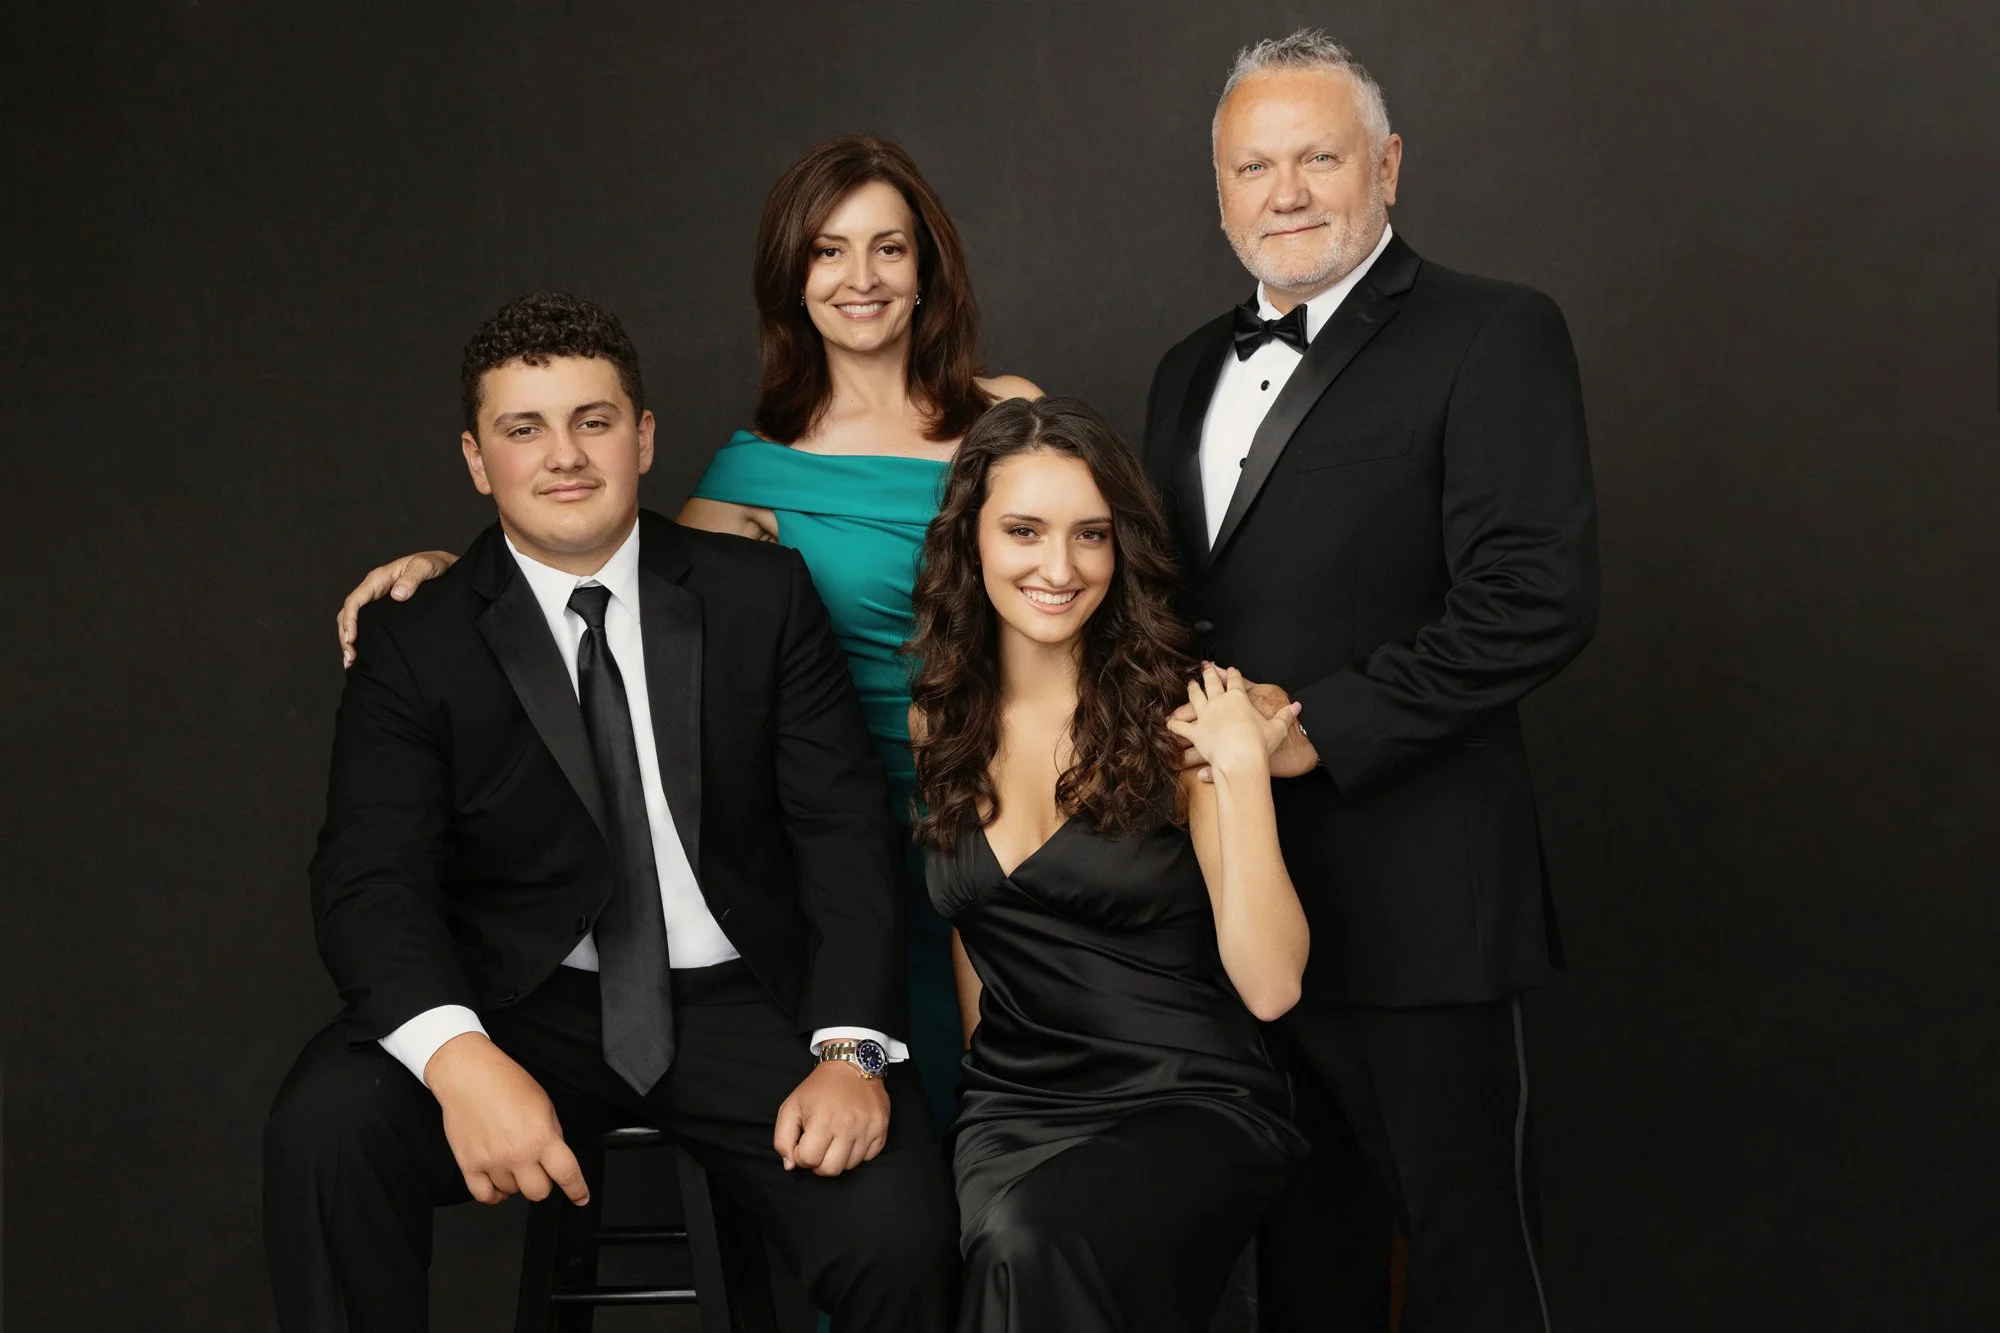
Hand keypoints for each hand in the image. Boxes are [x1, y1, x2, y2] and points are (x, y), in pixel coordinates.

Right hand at [338, 550, 457, 666]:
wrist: (444, 566)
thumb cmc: (433, 564)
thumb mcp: (425, 567)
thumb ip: (412, 579)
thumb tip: (397, 595)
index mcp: (378, 579)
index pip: (355, 601)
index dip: (350, 621)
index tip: (351, 640)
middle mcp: (374, 590)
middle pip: (350, 614)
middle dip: (346, 636)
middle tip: (350, 659)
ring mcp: (379, 600)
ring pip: (356, 621)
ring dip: (350, 641)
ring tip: (352, 662)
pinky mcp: (385, 610)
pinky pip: (368, 624)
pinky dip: (363, 639)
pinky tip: (364, 655)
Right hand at [424, 1032, 588, 1206]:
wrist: (468, 1076)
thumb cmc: (505, 1082)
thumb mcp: (544, 1104)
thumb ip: (552, 1133)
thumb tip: (556, 1156)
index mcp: (541, 1136)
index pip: (566, 1174)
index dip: (577, 1190)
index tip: (581, 1197)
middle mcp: (517, 1153)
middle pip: (539, 1192)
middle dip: (544, 1184)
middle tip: (540, 1171)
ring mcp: (492, 1162)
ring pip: (512, 1193)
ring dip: (517, 1183)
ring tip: (513, 1163)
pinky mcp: (469, 1164)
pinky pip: (484, 1195)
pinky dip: (494, 1195)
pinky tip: (499, 1185)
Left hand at [771, 1059, 890, 1177]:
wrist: (851, 1065)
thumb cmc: (818, 1088)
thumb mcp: (790, 1107)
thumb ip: (782, 1139)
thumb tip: (790, 1165)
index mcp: (823, 1120)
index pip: (808, 1160)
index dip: (801, 1155)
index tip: (805, 1141)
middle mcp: (848, 1127)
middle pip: (830, 1170)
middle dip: (820, 1162)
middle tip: (820, 1145)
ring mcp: (867, 1129)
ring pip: (849, 1166)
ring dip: (839, 1157)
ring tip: (836, 1137)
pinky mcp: (881, 1130)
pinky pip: (868, 1157)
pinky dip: (858, 1152)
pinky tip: (851, 1135)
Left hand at [1166, 665, 1296, 779]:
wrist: (1243, 759)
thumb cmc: (1260, 745)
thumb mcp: (1278, 728)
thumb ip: (1286, 715)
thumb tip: (1298, 706)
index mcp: (1239, 698)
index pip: (1236, 681)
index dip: (1233, 674)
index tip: (1230, 669)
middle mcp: (1219, 702)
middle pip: (1212, 683)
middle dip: (1209, 674)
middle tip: (1205, 668)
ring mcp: (1206, 716)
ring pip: (1195, 697)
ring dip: (1192, 689)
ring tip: (1190, 684)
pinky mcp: (1196, 732)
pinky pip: (1181, 727)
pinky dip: (1174, 724)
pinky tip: (1169, 721)